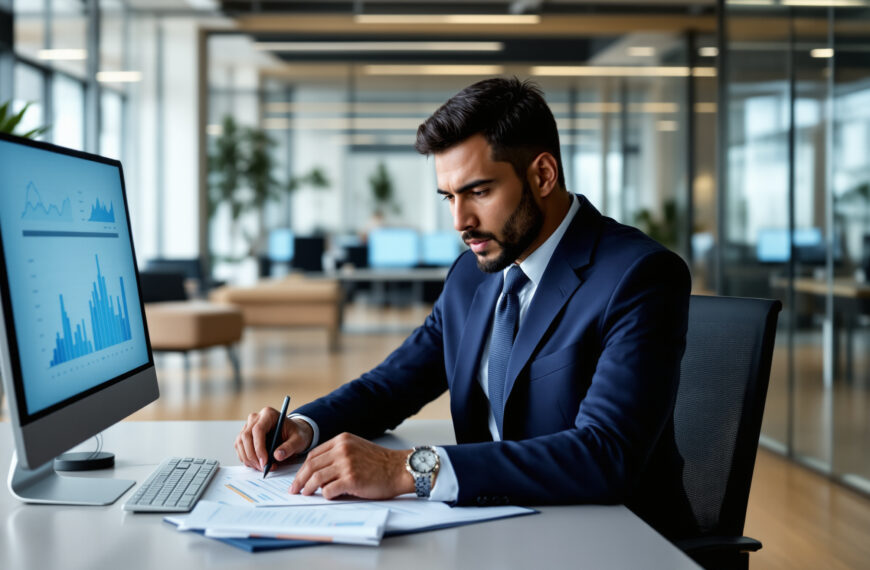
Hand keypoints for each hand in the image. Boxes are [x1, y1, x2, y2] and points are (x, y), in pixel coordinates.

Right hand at [234, 407, 313, 469]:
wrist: (293, 434)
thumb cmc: (296, 434)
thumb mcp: (299, 440)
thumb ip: (289, 447)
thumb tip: (277, 456)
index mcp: (269, 414)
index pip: (258, 429)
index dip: (259, 447)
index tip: (265, 461)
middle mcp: (256, 418)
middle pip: (246, 436)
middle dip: (253, 455)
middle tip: (263, 468)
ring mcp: (248, 426)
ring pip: (240, 443)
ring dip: (249, 459)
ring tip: (262, 467)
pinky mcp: (245, 436)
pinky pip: (240, 448)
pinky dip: (246, 458)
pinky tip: (257, 464)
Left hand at [290, 433, 414, 499]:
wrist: (399, 468)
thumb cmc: (380, 462)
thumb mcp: (356, 448)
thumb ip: (338, 454)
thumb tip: (318, 472)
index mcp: (342, 440)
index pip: (314, 454)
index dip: (302, 467)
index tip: (299, 477)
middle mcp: (342, 450)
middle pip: (311, 465)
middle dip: (299, 479)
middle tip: (295, 489)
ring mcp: (346, 464)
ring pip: (316, 478)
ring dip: (308, 489)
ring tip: (306, 494)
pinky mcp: (351, 479)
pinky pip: (329, 490)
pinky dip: (325, 495)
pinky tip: (327, 496)